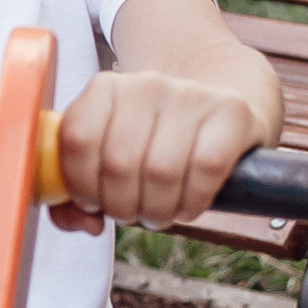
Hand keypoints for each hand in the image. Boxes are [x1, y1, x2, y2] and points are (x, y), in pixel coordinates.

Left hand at [47, 70, 267, 234]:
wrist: (218, 112)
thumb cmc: (153, 145)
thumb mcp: (109, 156)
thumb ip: (77, 193)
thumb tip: (86, 223)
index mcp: (106, 88)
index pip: (77, 138)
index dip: (81, 185)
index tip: (94, 203)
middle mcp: (146, 84)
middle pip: (119, 163)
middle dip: (122, 206)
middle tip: (132, 213)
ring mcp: (190, 94)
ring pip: (161, 171)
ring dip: (157, 210)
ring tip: (159, 213)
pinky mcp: (231, 111)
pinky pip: (205, 169)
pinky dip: (193, 201)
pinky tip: (189, 205)